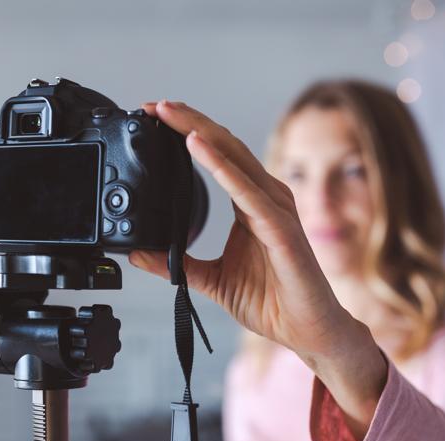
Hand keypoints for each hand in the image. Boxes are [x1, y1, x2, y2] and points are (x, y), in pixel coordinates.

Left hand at [131, 100, 349, 360]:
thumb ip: (177, 264)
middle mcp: (265, 197)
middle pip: (224, 145)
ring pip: (235, 158)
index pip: (217, 156)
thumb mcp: (211, 279)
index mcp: (250, 203)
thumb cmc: (271, 301)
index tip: (153, 118)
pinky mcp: (281, 227)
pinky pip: (248, 191)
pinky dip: (222, 168)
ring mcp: (275, 209)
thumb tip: (138, 254)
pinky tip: (199, 149)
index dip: (187, 134)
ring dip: (201, 133)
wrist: (307, 331)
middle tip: (154, 105)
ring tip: (171, 115)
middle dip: (188, 121)